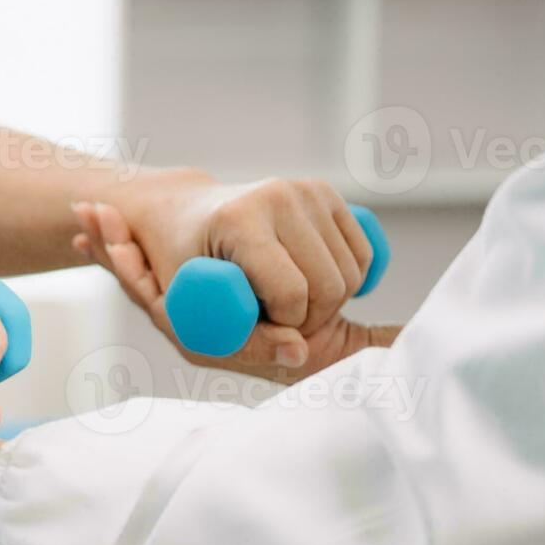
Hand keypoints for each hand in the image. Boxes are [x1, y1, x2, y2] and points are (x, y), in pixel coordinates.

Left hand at [73, 202, 400, 383]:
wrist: (183, 216)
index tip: (259, 322)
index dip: (283, 324)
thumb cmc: (183, 270)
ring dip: (326, 302)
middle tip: (275, 316)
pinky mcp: (326, 193)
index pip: (292, 293)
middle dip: (309, 317)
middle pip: (329, 286)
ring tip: (284, 297)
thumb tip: (299, 354)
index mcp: (238, 221)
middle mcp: (277, 196)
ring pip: (351, 274)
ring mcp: (306, 190)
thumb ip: (246, 343)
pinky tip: (307, 280)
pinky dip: (343, 281)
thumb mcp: (196, 316)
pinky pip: (362, 256)